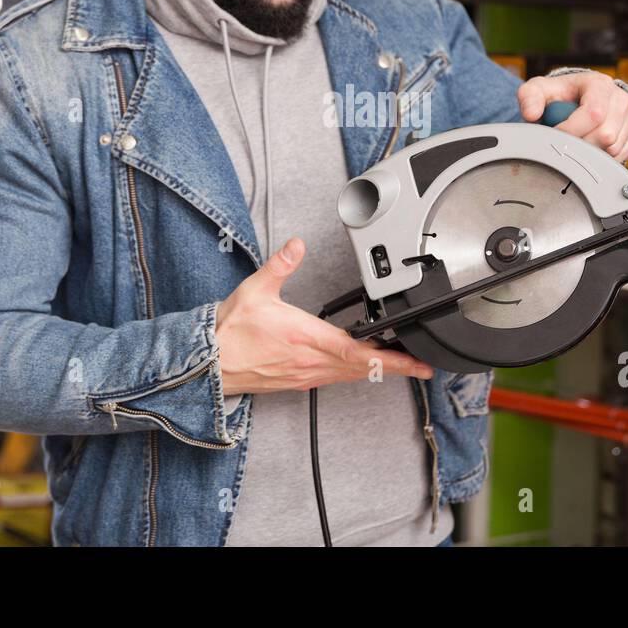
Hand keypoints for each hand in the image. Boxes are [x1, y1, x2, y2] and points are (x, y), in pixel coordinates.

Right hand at [214, 236, 436, 396]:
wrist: (208, 365)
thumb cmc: (231, 332)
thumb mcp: (255, 290)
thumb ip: (280, 266)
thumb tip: (296, 246)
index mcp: (306, 338)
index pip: (357, 350)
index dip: (388, 357)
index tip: (413, 361)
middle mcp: (311, 361)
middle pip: (363, 368)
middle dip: (395, 367)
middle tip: (420, 366)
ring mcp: (305, 374)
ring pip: (350, 375)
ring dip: (376, 371)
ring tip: (399, 366)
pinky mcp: (298, 381)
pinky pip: (334, 379)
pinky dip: (353, 373)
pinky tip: (359, 366)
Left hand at [517, 71, 627, 160]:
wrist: (581, 98)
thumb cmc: (560, 95)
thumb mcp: (539, 90)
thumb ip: (529, 97)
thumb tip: (531, 114)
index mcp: (599, 84)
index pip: (593, 113)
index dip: (572, 130)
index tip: (555, 136)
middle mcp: (620, 97)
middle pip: (605, 135)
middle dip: (579, 144)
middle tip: (564, 143)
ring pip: (613, 148)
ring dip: (591, 152)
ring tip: (578, 142)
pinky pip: (623, 155)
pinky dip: (604, 158)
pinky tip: (592, 148)